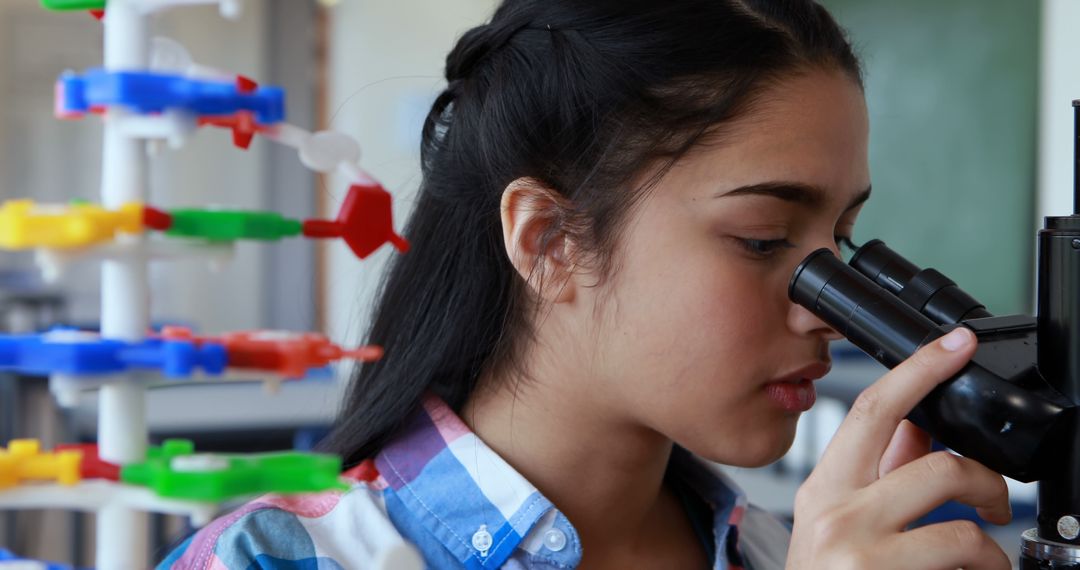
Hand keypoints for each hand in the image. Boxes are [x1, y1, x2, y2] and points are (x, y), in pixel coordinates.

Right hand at [785, 327, 1012, 569]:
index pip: (874, 410)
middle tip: (992, 502)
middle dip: (986, 481)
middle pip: (939, 465)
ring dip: (991, 551)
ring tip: (982, 562)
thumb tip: (919, 427)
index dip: (920, 369)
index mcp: (825, 489)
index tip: (957, 344)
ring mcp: (865, 558)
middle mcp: (839, 517)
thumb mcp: (836, 524)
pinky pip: (969, 569)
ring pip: (967, 532)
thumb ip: (878, 473)